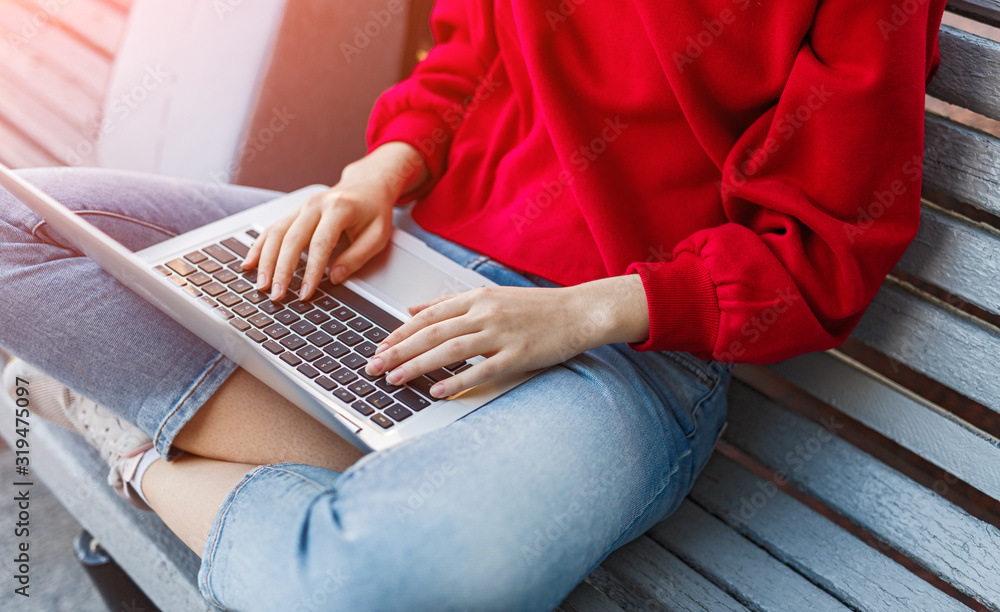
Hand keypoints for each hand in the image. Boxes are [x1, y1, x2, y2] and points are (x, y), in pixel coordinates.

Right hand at [242, 143, 426, 300]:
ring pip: (277, 233)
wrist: (367, 185)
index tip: (305, 293)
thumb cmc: (374, 211)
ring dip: (266, 260)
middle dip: (282, 269)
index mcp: (339, 208)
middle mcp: (316, 205)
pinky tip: (250, 263)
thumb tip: (335, 278)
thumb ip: (357, 257)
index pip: (320, 243)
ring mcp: (302, 207)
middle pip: (292, 238)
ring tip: (261, 284)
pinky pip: (273, 229)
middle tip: (276, 294)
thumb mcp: (377, 235)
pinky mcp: (295, 213)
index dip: (311, 271)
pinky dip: (259, 246)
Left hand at [364, 275, 649, 397]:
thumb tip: (413, 309)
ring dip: (418, 366)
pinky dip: (457, 381)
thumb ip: (451, 303)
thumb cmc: (537, 308)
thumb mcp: (491, 296)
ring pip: (449, 350)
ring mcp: (501, 334)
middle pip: (431, 333)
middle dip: (397, 351)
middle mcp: (485, 313)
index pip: (428, 316)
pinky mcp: (518, 355)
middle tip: (372, 367)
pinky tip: (438, 393)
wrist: (580, 311)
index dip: (399, 333)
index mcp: (477, 297)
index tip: (378, 347)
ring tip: (395, 380)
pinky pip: (482, 370)